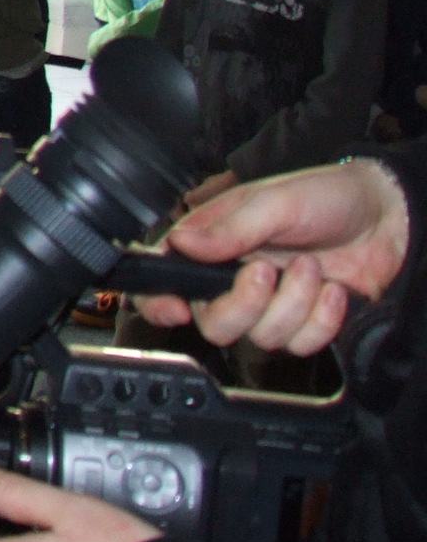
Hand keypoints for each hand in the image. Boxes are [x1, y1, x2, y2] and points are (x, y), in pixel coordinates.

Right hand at [135, 159, 409, 353]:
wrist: (384, 218)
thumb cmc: (323, 197)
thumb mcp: (274, 202)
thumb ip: (229, 227)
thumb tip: (182, 243)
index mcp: (211, 243)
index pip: (164, 277)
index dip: (158, 301)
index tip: (178, 308)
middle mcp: (232, 278)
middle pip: (214, 324)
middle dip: (245, 305)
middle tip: (268, 271)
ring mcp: (268, 305)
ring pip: (262, 337)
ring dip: (295, 303)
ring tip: (312, 267)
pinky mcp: (302, 323)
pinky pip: (301, 344)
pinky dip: (323, 319)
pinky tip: (332, 290)